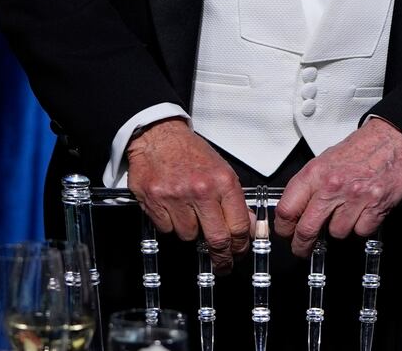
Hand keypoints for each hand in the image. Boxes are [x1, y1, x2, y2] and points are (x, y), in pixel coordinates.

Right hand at [125, 118, 250, 272]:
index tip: (239, 252)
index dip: (241, 245)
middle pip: (217, 239)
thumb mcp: (221, 170)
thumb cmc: (191, 152)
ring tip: (190, 215)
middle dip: (222, 257)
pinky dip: (171, 224)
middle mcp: (201, 191)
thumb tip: (248, 225)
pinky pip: (167, 229)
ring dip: (191, 232)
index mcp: (223, 182)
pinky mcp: (154, 202)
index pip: (239, 225)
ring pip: (189, 236)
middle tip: (223, 264)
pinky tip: (172, 209)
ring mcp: (176, 197)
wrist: (159, 136)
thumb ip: (234, 199)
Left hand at [274, 118, 401, 255]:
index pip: (287, 210)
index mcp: (315, 173)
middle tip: (303, 249)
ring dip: (340, 228)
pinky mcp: (376, 206)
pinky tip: (364, 211)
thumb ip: (310, 186)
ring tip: (347, 212)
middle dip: (302, 245)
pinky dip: (362, 225)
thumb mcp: (325, 160)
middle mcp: (333, 186)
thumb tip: (296, 210)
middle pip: (306, 230)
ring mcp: (355, 197)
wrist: (393, 139)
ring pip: (337, 233)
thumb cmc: (360, 149)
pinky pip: (361, 231)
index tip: (286, 233)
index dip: (283, 228)